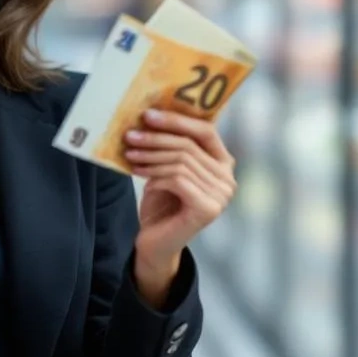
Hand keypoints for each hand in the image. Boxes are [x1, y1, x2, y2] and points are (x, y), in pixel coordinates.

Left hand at [124, 109, 235, 305]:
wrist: (156, 243)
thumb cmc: (161, 202)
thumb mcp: (166, 168)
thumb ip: (170, 145)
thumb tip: (150, 114)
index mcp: (222, 162)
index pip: (206, 130)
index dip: (177, 120)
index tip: (147, 115)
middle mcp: (227, 178)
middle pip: (189, 146)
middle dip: (156, 139)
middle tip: (130, 136)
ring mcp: (221, 195)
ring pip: (181, 162)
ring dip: (151, 157)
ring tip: (130, 155)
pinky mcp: (208, 208)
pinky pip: (178, 180)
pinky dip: (155, 175)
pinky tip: (139, 175)